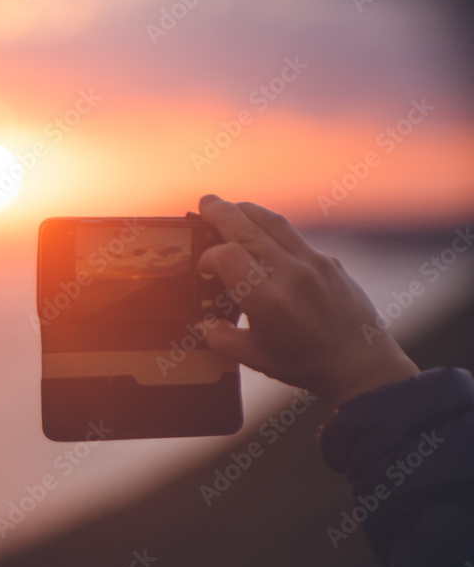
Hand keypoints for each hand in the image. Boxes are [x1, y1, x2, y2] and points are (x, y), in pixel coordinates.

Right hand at [196, 194, 418, 406]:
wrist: (362, 364)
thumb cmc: (306, 364)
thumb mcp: (255, 358)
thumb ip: (222, 339)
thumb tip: (204, 323)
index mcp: (267, 299)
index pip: (227, 256)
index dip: (209, 256)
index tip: (204, 267)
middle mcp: (290, 274)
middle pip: (247, 228)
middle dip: (221, 212)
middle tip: (205, 202)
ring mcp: (313, 263)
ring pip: (273, 222)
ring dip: (247, 210)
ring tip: (230, 206)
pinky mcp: (329, 261)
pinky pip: (294, 236)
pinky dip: (271, 227)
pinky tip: (262, 232)